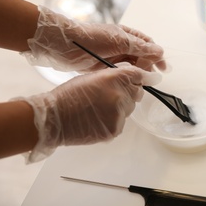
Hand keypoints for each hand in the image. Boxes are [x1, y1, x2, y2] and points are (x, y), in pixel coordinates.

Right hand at [18, 63, 160, 162]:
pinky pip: (121, 122)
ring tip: (99, 109)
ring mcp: (118, 115)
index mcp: (113, 79)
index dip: (145, 76)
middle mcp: (120, 96)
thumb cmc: (68, 96)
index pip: (138, 75)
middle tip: (112, 95)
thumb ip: (113, 76)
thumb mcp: (92, 77)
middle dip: (129, 92)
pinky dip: (113, 121)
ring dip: (120, 107)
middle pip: (137, 93)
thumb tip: (130, 76)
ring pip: (129, 109)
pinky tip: (98, 119)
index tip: (152, 78)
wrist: (54, 118)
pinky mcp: (115, 130)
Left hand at [23, 6, 164, 71]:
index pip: (148, 45)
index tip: (163, 68)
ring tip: (142, 81)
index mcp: (126, 35)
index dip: (157, 56)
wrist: (65, 45)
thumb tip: (160, 51)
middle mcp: (122, 45)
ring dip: (138, 72)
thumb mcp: (120, 41)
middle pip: (141, 56)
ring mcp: (113, 56)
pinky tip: (129, 82)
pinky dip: (127, 77)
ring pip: (132, 66)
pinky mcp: (105, 67)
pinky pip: (121, 72)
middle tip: (152, 77)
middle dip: (149, 66)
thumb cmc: (93, 38)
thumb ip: (140, 47)